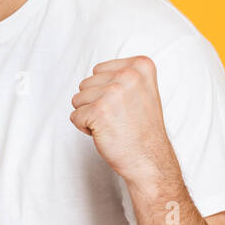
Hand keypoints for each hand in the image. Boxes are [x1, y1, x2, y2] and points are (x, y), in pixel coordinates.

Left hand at [69, 56, 177, 187]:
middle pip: (85, 84)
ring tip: (112, 124)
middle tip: (118, 117)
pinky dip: (85, 128)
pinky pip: (74, 116)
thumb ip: (122, 76)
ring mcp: (113, 93)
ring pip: (77, 99)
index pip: (98, 70)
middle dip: (95, 102)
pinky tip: (106, 133)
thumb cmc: (142, 129)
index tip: (125, 105)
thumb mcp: (142, 90)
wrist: (149, 159)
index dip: (104, 90)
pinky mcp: (99, 111)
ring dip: (89, 115)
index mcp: (141, 65)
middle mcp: (128, 75)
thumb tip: (95, 72)